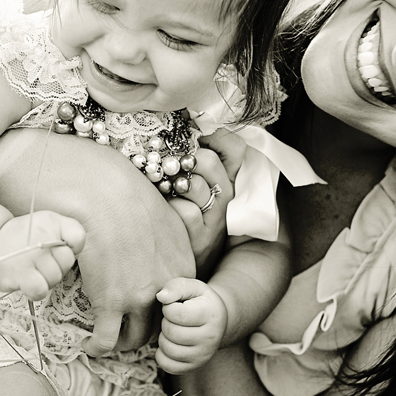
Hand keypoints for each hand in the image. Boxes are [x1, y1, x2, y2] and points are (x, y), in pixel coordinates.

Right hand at [0, 129, 194, 356]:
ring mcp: (139, 297)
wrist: (99, 192)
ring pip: (134, 338)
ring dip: (120, 342)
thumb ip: (164, 237)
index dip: (158, 309)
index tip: (141, 308)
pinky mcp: (110, 303)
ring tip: (105, 338)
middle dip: (142, 330)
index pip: (176, 302)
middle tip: (124, 328)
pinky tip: (88, 342)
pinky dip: (97, 346)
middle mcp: (167, 285)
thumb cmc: (122, 193)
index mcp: (183, 264)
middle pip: (159, 323)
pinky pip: (106, 339)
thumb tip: (151, 242)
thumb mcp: (161, 215)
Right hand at [0, 211, 84, 300]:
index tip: (57, 248)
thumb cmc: (22, 237)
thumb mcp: (48, 224)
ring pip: (55, 277)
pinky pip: (40, 289)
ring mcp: (30, 254)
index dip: (71, 247)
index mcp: (51, 221)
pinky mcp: (19, 273)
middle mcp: (42, 234)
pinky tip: (28, 282)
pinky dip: (36, 290)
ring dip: (45, 278)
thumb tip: (74, 252)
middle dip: (57, 265)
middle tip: (40, 260)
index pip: (77, 237)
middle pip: (67, 261)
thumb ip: (68, 234)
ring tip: (31, 269)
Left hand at [156, 277, 226, 374]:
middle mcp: (210, 338)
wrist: (216, 320)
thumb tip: (161, 297)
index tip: (174, 305)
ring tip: (173, 329)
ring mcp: (203, 355)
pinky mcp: (194, 366)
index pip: (177, 314)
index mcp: (210, 315)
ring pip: (168, 349)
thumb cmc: (199, 300)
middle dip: (166, 322)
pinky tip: (170, 342)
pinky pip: (167, 365)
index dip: (168, 307)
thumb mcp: (192, 287)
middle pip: (171, 332)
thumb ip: (176, 286)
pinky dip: (162, 354)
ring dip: (164, 337)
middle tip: (174, 318)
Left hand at [168, 129, 245, 277]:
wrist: (185, 264)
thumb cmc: (183, 217)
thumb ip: (187, 161)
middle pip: (207, 160)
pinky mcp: (202, 239)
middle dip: (181, 159)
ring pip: (193, 183)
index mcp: (227, 179)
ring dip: (171, 183)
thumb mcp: (190, 187)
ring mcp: (215, 218)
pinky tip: (164, 212)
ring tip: (161, 188)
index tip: (191, 135)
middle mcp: (226, 196)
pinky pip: (183, 210)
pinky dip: (169, 208)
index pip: (234, 147)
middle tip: (164, 165)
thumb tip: (170, 132)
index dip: (214, 135)